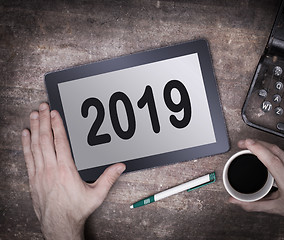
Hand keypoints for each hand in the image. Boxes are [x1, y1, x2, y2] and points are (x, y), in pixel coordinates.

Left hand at [21, 103, 125, 239]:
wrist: (59, 225)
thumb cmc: (76, 210)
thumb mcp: (96, 194)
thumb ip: (109, 178)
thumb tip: (120, 166)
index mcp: (66, 170)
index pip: (60, 142)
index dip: (57, 125)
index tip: (55, 113)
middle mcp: (51, 170)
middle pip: (46, 140)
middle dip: (44, 121)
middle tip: (43, 107)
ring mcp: (40, 174)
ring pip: (35, 146)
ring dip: (35, 129)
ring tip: (34, 115)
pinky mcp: (33, 179)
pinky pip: (28, 158)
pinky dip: (26, 144)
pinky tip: (26, 134)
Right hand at [229, 139, 283, 238]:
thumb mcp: (274, 208)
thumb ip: (251, 204)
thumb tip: (234, 200)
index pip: (273, 161)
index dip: (259, 150)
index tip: (247, 144)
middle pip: (275, 151)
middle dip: (257, 143)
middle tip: (244, 143)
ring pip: (281, 149)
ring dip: (265, 146)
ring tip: (254, 147)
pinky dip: (277, 152)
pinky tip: (273, 156)